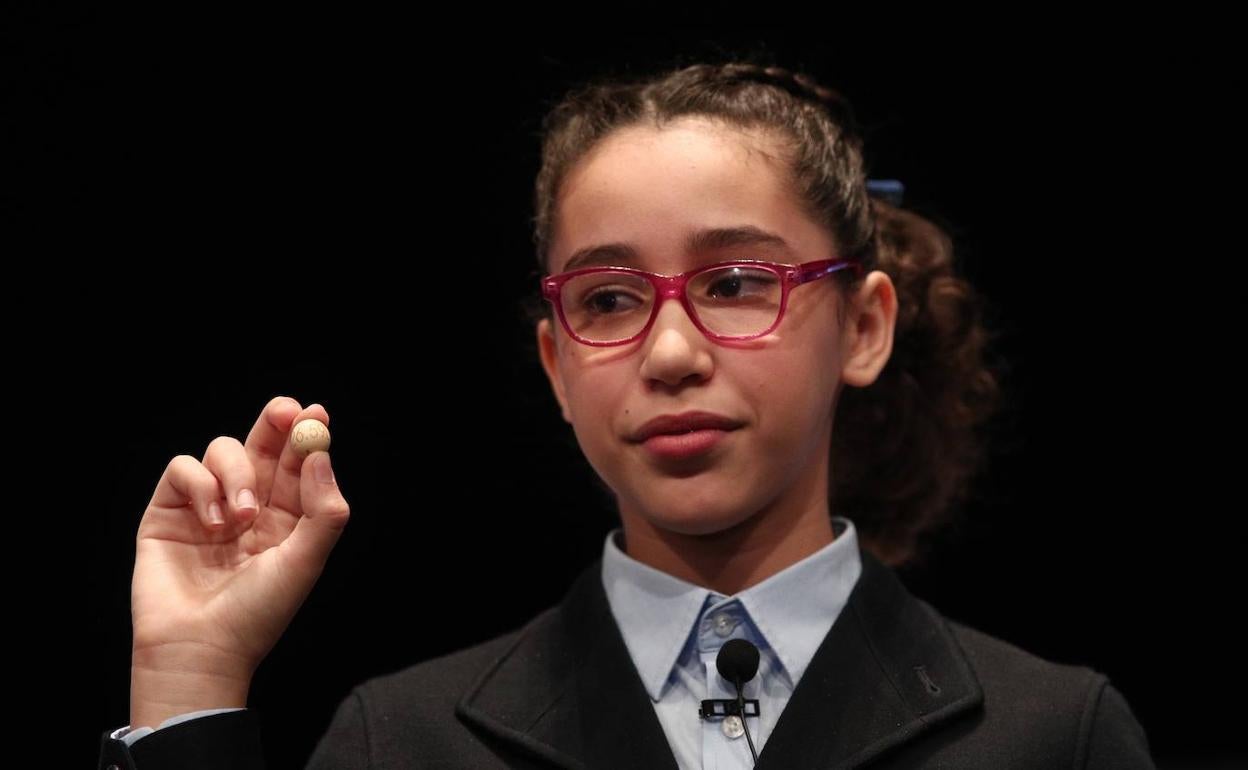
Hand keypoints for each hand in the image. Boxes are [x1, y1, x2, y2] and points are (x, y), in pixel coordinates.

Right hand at [129, 396, 349, 727]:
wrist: (200, 647)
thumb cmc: (258, 612)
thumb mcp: (306, 562)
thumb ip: (323, 510)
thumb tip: (320, 455)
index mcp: (286, 516)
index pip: (297, 463)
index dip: (306, 435)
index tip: (316, 415)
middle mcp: (247, 506)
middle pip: (261, 445)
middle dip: (274, 422)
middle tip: (286, 412)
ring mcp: (207, 506)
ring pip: (223, 450)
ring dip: (237, 473)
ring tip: (242, 519)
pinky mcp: (169, 510)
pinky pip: (183, 468)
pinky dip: (201, 485)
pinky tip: (212, 523)